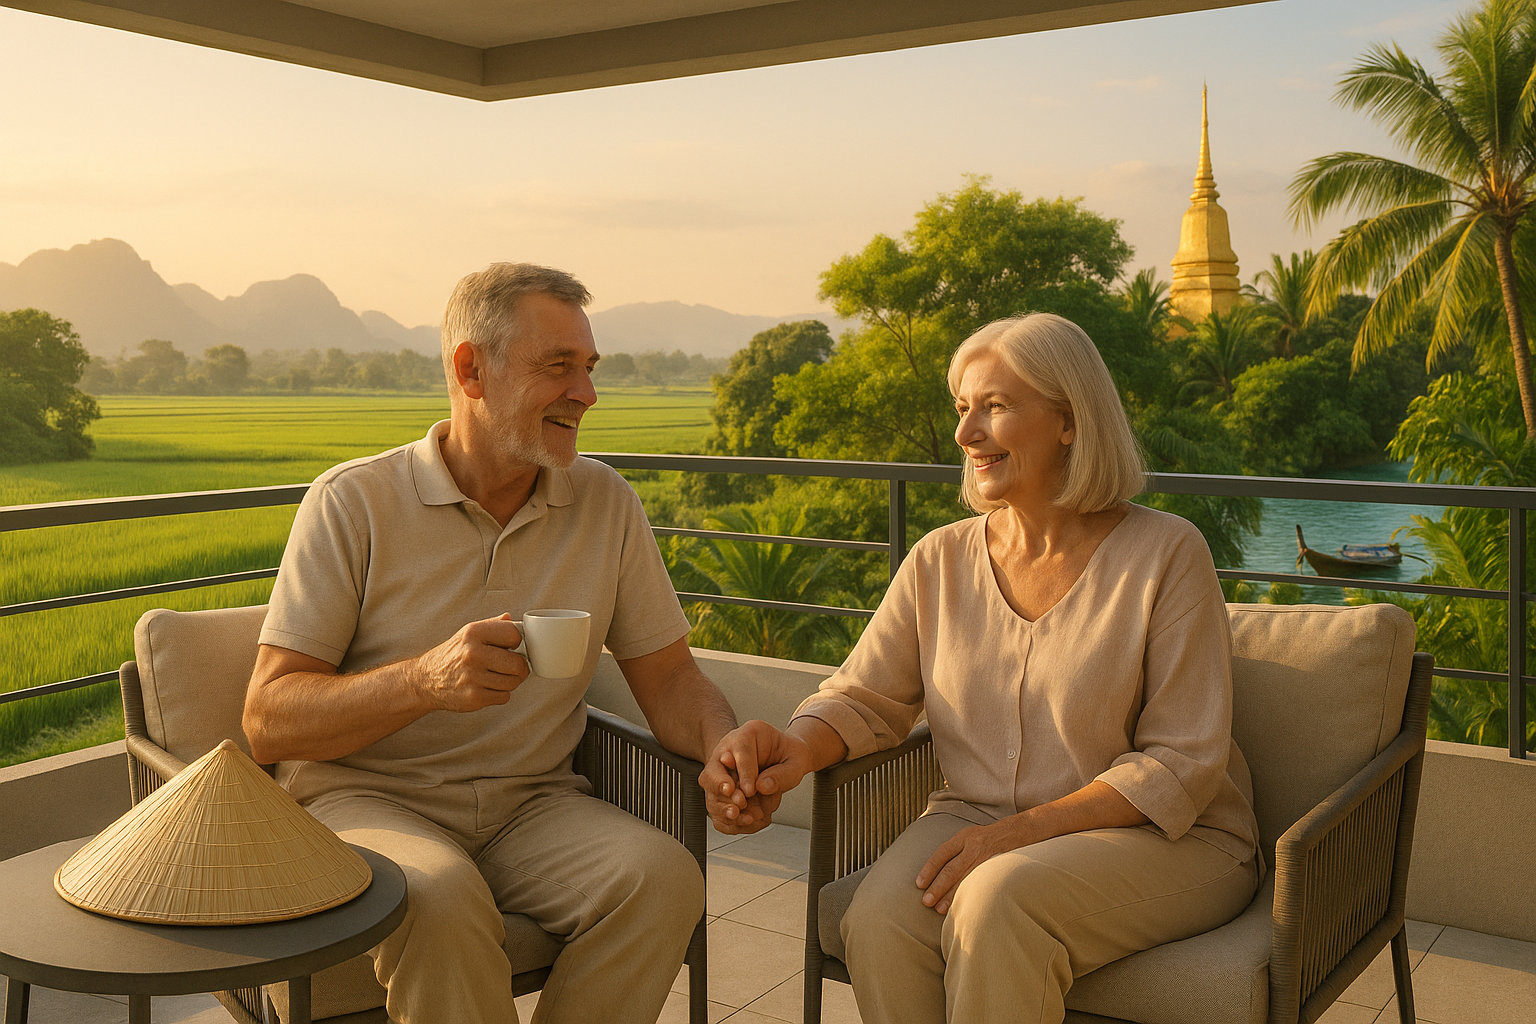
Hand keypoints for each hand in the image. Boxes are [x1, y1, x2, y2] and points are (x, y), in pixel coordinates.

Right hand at [413, 614, 529, 711]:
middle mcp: (473, 654)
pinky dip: (500, 694)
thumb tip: (511, 618)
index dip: (518, 641)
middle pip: (518, 664)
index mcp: (474, 633)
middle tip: (512, 666)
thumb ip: (493, 625)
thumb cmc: (451, 655)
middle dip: (519, 667)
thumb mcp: (468, 633)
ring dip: (510, 681)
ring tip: (497, 676)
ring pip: (513, 682)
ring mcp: (473, 677)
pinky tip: (487, 687)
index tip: (513, 646)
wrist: (425, 680)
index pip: (514, 634)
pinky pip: (504, 697)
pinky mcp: (474, 698)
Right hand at [699, 720, 812, 833]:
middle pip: (713, 767)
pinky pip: (715, 804)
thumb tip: (762, 786)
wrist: (784, 760)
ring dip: (722, 806)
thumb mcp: (797, 761)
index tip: (750, 791)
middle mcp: (729, 750)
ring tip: (740, 816)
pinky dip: (726, 818)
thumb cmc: (788, 756)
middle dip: (722, 787)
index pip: (740, 749)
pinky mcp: (721, 788)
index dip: (744, 772)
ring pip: (710, 788)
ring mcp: (722, 769)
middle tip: (740, 802)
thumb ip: (783, 774)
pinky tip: (741, 821)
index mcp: (750, 733)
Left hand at [915, 819, 1031, 913]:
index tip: (919, 884)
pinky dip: (971, 894)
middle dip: (938, 886)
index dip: (929, 869)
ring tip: (940, 909)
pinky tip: (964, 905)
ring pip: (966, 879)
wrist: (1021, 831)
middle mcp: (974, 846)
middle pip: (952, 869)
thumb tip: (935, 874)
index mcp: (964, 837)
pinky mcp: (999, 867)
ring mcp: (987, 857)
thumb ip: (955, 852)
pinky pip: (982, 882)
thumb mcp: (970, 837)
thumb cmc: (989, 839)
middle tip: (926, 902)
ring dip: (952, 895)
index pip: (942, 854)